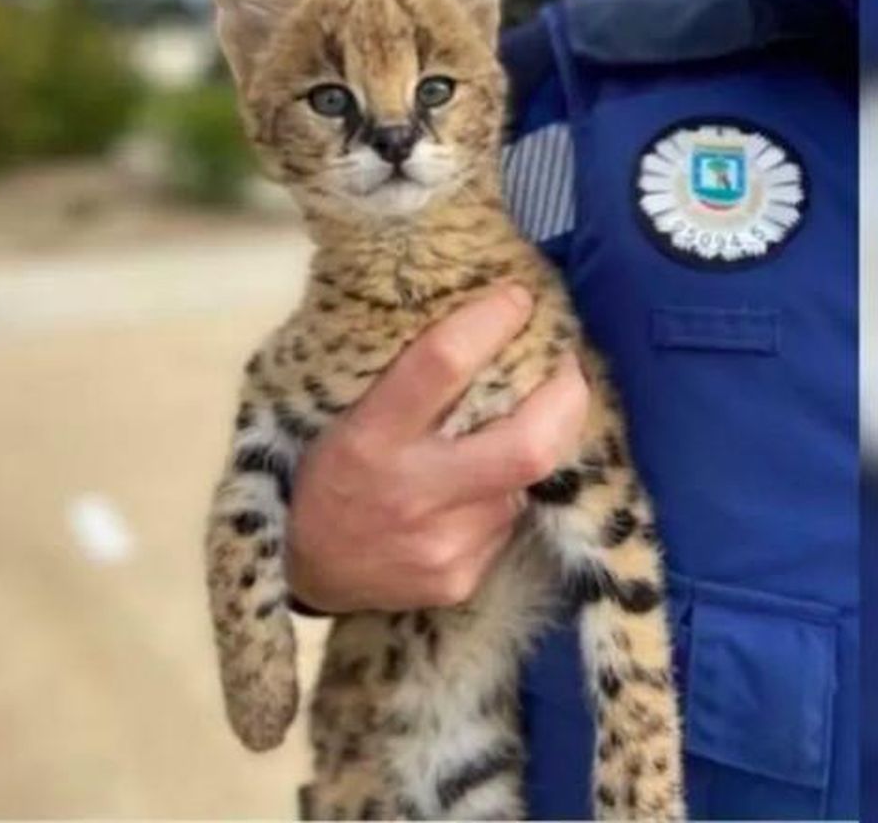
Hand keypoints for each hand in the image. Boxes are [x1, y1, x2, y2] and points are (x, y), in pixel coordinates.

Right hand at [287, 286, 589, 613]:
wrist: (310, 570)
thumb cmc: (331, 471)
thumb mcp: (347, 414)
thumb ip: (406, 375)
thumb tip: (480, 315)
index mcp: (371, 436)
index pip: (442, 364)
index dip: (491, 323)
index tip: (518, 299)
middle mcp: (412, 491)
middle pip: (528, 443)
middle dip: (566, 397)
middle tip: (567, 367)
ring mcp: (443, 543)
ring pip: (526, 481)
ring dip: (534, 447)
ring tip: (518, 426)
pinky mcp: (461, 578)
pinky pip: (510, 522)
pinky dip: (508, 494)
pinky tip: (483, 490)